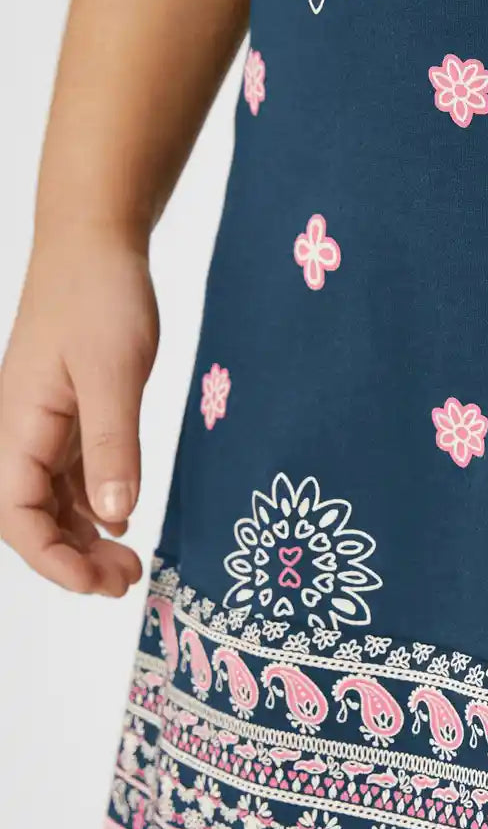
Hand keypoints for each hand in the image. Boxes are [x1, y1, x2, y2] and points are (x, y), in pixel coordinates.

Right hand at [0, 230, 157, 595]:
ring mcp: (42, 427)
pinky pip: (68, 479)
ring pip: (50, 504)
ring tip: (130, 565)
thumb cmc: (99, 297)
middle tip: (126, 582)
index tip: (99, 585)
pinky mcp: (66, 418)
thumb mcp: (115, 373)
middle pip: (30, 519)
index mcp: (17, 426)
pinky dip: (92, 509)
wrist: (96, 243)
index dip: (54, 561)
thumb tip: (115, 516)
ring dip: (83, 540)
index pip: (19, 517)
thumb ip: (114, 445)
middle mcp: (20, 433)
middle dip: (72, 561)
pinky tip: (122, 524)